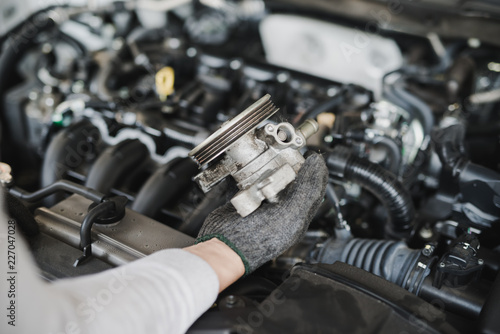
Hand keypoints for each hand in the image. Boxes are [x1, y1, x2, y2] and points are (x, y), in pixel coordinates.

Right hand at [196, 153, 327, 274]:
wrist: (222, 247)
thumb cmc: (255, 240)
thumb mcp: (290, 214)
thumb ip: (307, 190)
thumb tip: (318, 164)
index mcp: (297, 216)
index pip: (313, 188)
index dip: (313, 170)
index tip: (308, 155)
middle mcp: (281, 210)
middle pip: (291, 179)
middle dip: (289, 165)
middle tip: (285, 155)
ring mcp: (261, 204)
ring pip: (270, 177)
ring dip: (268, 167)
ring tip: (267, 161)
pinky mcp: (243, 200)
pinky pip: (250, 180)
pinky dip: (249, 173)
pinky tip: (249, 170)